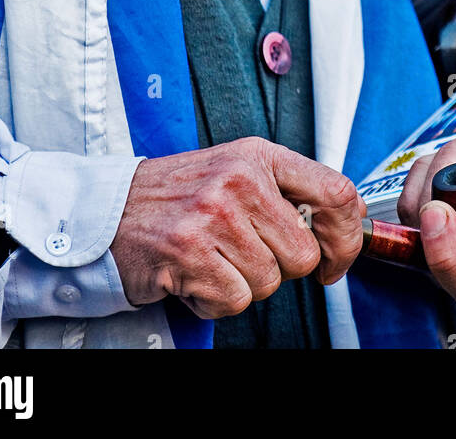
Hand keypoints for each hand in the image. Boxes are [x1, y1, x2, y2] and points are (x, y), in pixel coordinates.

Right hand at [110, 137, 364, 317]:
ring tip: (211, 259)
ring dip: (242, 284)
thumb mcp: (236, 172)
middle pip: (303, 255)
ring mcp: (214, 215)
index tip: (334, 261)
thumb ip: (286, 192)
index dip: (347, 238)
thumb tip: (343, 225)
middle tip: (242, 254)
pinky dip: (215, 300)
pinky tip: (194, 275)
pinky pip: (235, 300)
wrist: (108, 211)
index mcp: (259, 156)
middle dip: (278, 268)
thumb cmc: (179, 197)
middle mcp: (240, 179)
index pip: (336, 192)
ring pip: (269, 282)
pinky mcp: (191, 252)